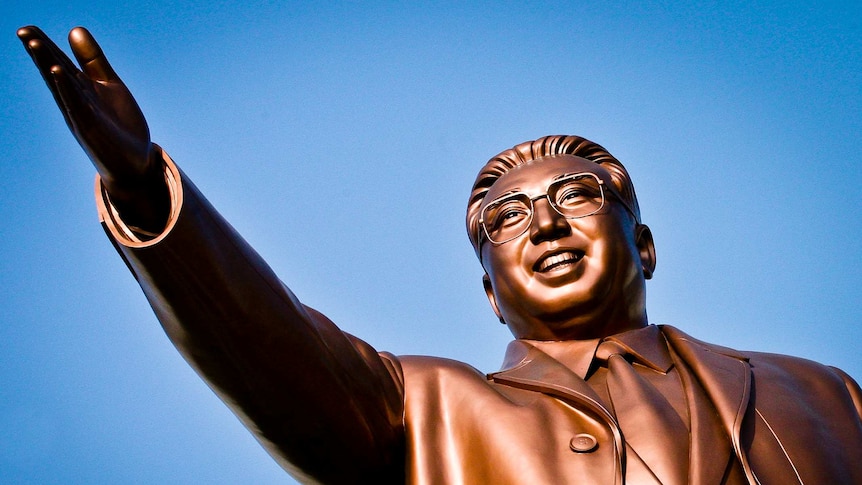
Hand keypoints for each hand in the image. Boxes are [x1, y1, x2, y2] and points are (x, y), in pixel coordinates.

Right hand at [18, 25, 167, 231]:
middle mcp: (75, 101)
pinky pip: (76, 104)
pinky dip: (66, 88)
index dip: (45, 46)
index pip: (58, 63)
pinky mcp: (91, 128)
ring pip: (62, 86)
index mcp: (79, 89)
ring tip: (35, 43)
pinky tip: (57, 71)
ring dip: (48, 64)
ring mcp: (82, 115)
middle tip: (24, 31)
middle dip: (40, 52)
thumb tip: (74, 29)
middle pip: (55, 72)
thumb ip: (92, 60)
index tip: (27, 29)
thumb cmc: (120, 124)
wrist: (136, 160)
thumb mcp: (109, 85)